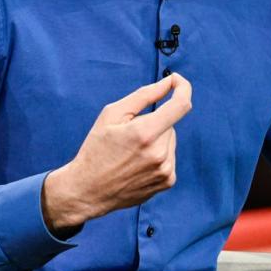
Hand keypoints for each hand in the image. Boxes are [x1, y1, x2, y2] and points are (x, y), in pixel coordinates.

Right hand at [42, 73, 192, 234]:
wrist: (88, 190)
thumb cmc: (96, 149)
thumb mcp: (111, 115)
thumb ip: (143, 95)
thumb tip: (168, 82)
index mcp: (145, 133)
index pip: (181, 105)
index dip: (183, 88)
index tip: (176, 80)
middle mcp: (159, 153)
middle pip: (170, 124)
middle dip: (154, 123)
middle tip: (129, 136)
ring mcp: (165, 170)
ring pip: (170, 140)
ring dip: (156, 140)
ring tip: (132, 153)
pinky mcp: (167, 182)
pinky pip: (170, 156)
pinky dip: (158, 155)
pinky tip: (138, 164)